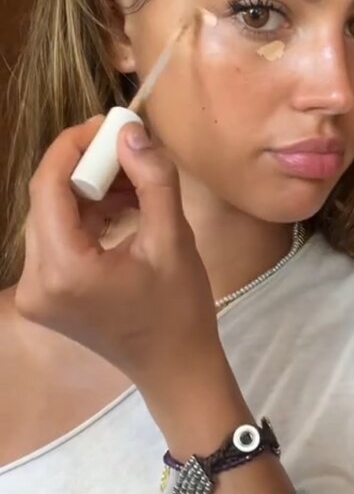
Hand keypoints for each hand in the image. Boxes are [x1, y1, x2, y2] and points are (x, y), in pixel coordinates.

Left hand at [15, 116, 221, 391]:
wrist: (175, 368)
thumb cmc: (180, 309)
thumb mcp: (174, 239)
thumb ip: (153, 180)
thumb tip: (130, 132)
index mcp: (63, 270)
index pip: (48, 186)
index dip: (74, 146)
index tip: (110, 125)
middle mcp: (35, 282)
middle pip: (47, 199)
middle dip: (87, 167)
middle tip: (129, 148)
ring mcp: (34, 292)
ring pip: (52, 215)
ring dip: (89, 190)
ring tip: (135, 180)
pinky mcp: (44, 294)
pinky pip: (57, 237)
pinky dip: (86, 215)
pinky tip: (123, 207)